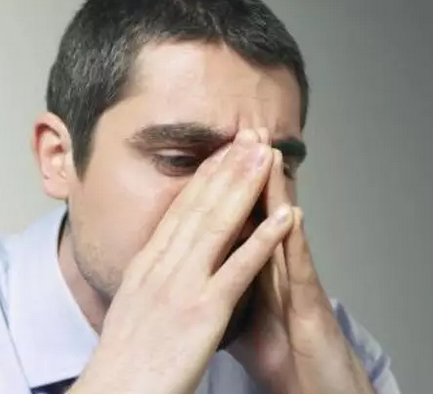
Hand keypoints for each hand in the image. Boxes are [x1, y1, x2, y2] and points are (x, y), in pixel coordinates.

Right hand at [70, 130, 294, 392]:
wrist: (114, 390)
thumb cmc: (124, 357)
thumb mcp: (130, 305)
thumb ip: (148, 278)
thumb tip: (158, 261)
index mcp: (146, 264)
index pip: (179, 209)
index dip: (205, 176)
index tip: (223, 151)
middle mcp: (162, 266)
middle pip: (200, 206)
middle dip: (229, 168)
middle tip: (251, 136)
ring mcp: (182, 286)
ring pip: (219, 225)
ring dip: (247, 187)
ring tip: (268, 158)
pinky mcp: (202, 312)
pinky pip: (238, 269)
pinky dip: (263, 239)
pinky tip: (284, 216)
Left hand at [228, 130, 373, 392]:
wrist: (305, 382)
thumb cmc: (273, 347)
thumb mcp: (236, 307)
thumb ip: (220, 279)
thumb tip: (195, 266)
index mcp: (250, 266)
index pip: (234, 219)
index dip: (223, 187)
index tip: (212, 154)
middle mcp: (274, 266)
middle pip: (259, 212)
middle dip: (248, 174)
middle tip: (242, 134)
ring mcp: (294, 282)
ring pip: (282, 230)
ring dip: (276, 192)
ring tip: (266, 154)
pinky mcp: (309, 304)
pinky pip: (299, 271)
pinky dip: (293, 243)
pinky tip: (291, 215)